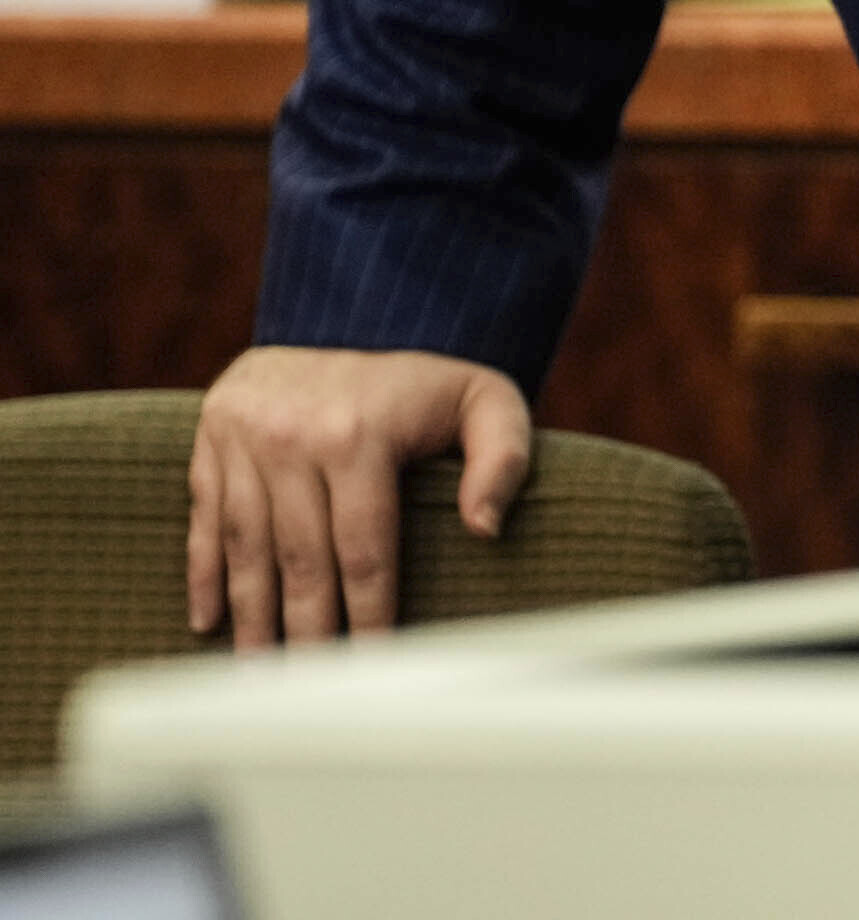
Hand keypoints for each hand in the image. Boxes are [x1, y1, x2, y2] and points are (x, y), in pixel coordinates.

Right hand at [187, 346, 530, 650]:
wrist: (351, 320)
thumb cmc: (426, 384)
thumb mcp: (486, 401)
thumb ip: (502, 458)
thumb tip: (484, 527)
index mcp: (358, 433)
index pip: (364, 548)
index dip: (369, 614)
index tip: (373, 666)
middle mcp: (292, 436)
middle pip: (301, 559)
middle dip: (305, 633)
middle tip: (308, 691)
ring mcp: (243, 438)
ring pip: (246, 547)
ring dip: (251, 617)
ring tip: (260, 673)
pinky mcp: (210, 440)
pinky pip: (204, 519)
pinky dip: (203, 574)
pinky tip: (208, 623)